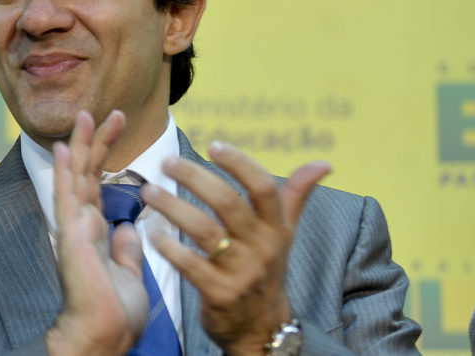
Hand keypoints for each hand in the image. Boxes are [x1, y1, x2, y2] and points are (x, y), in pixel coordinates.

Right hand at [46, 110, 148, 355]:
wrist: (104, 337)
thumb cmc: (115, 313)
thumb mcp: (129, 273)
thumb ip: (125, 248)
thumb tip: (127, 226)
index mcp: (97, 232)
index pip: (99, 183)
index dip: (107, 153)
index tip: (118, 126)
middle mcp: (82, 225)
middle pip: (88, 173)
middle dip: (98, 141)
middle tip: (109, 111)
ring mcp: (74, 229)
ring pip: (77, 178)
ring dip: (81, 146)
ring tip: (85, 115)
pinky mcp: (71, 236)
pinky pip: (67, 198)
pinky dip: (65, 172)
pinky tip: (65, 148)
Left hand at [141, 141, 330, 355]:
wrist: (262, 328)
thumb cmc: (267, 269)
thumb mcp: (285, 234)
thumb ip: (296, 195)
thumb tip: (324, 163)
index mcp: (276, 227)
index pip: (264, 187)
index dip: (240, 163)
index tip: (214, 145)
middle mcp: (261, 247)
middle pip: (227, 202)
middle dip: (194, 177)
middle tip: (167, 161)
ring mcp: (241, 271)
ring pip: (203, 229)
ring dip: (172, 206)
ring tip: (149, 191)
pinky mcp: (219, 293)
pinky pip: (189, 264)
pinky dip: (168, 246)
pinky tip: (152, 232)